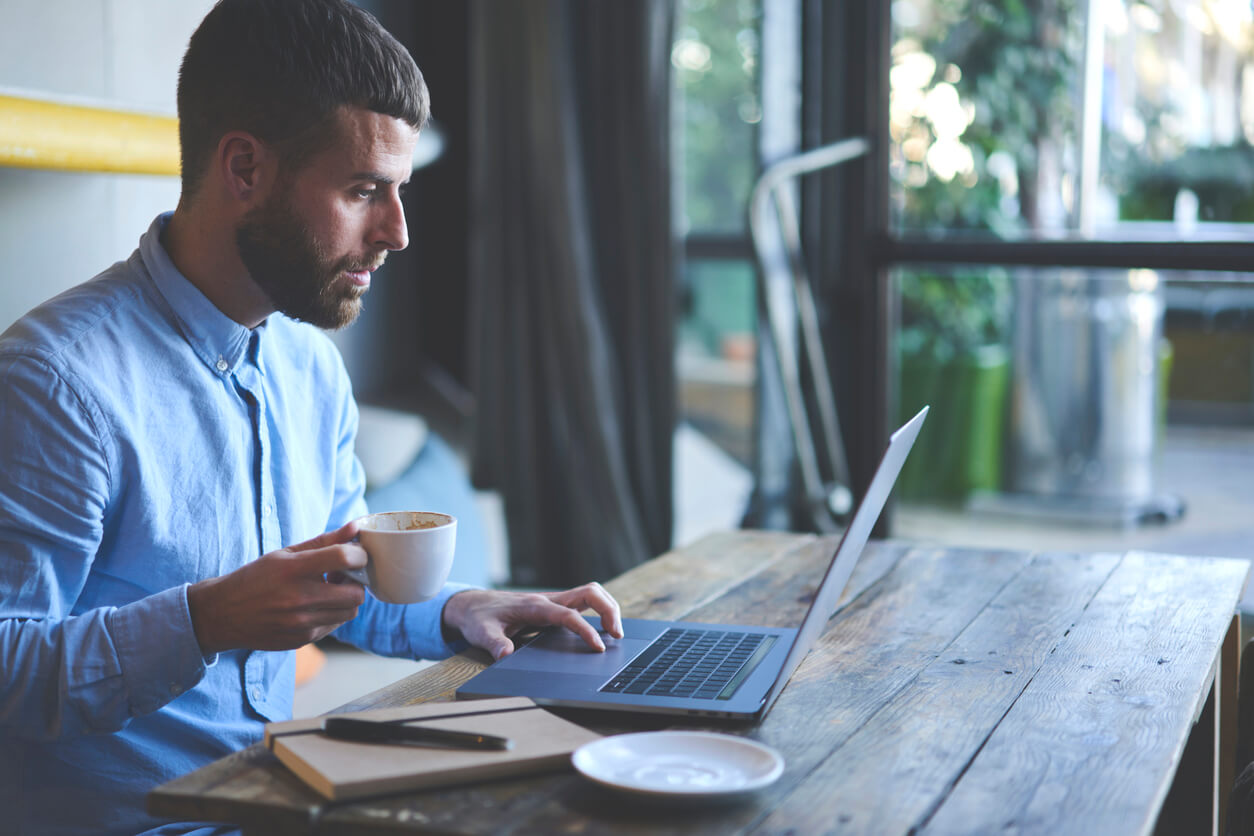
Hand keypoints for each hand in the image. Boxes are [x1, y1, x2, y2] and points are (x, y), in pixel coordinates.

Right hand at [187, 521, 367, 654]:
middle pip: (356, 593)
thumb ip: (325, 541)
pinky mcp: (302, 640)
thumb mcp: (286, 553)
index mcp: (295, 570)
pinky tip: (314, 605)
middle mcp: (300, 598)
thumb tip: (356, 527)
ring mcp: (301, 623)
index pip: (345, 558)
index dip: (359, 555)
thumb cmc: (257, 577)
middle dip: (355, 582)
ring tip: (327, 590)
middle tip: (341, 575)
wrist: (223, 614)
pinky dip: (331, 614)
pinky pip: (334, 625)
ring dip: (345, 599)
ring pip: (350, 612)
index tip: (355, 555)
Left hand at [441, 583, 623, 660]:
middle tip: (617, 635)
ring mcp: (553, 602)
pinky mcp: (554, 607)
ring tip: (615, 633)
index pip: (569, 615)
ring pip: (591, 594)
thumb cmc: (479, 618)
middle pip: (590, 593)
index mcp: (535, 607)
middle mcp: (548, 600)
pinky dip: (599, 611)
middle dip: (609, 610)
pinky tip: (603, 629)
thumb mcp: (481, 632)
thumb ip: (494, 643)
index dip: (586, 629)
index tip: (598, 647)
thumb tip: (505, 655)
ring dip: (608, 608)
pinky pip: (584, 603)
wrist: (472, 605)